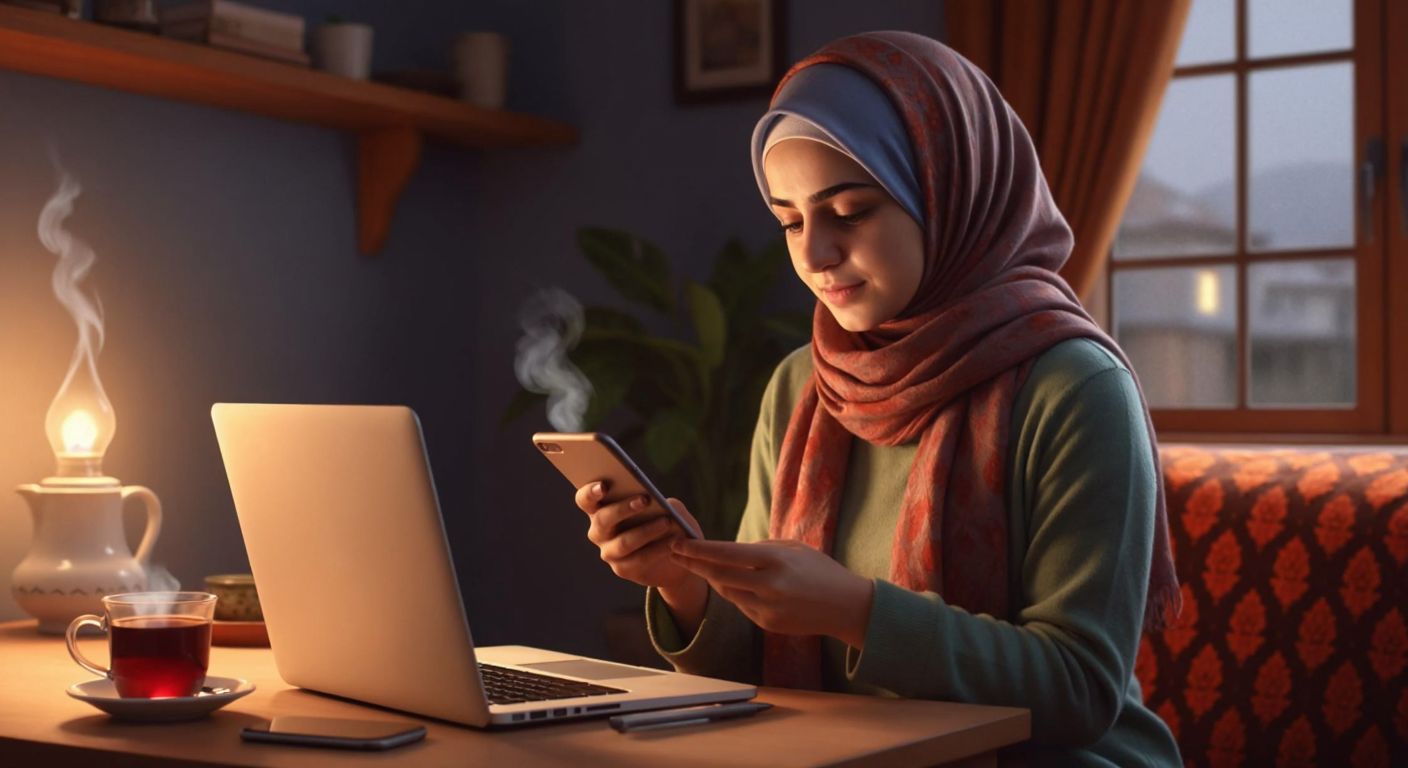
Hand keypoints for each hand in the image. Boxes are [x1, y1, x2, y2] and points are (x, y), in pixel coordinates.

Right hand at [575, 481, 707, 630]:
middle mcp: (598, 531)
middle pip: (603, 519)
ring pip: (623, 542)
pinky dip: (657, 549)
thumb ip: (654, 499)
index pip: (585, 499)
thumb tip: (655, 501)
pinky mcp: (622, 569)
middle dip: (623, 508)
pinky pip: (639, 559)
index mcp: (600, 508)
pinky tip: (672, 542)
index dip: (590, 492)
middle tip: (645, 499)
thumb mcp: (661, 504)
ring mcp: (608, 552)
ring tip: (667, 522)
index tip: (603, 486)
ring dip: (646, 531)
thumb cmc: (662, 517)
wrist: (675, 553)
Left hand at [669, 539, 874, 648]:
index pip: (726, 553)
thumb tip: (729, 551)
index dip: (699, 549)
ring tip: (696, 564)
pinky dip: (735, 593)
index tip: (678, 542)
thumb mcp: (792, 548)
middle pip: (718, 575)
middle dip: (693, 564)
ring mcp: (767, 608)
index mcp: (775, 561)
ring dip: (711, 578)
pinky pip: (742, 605)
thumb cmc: (820, 570)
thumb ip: (760, 548)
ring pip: (726, 592)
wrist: (846, 607)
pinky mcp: (767, 624)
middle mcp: (768, 586)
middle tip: (673, 552)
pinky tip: (732, 584)